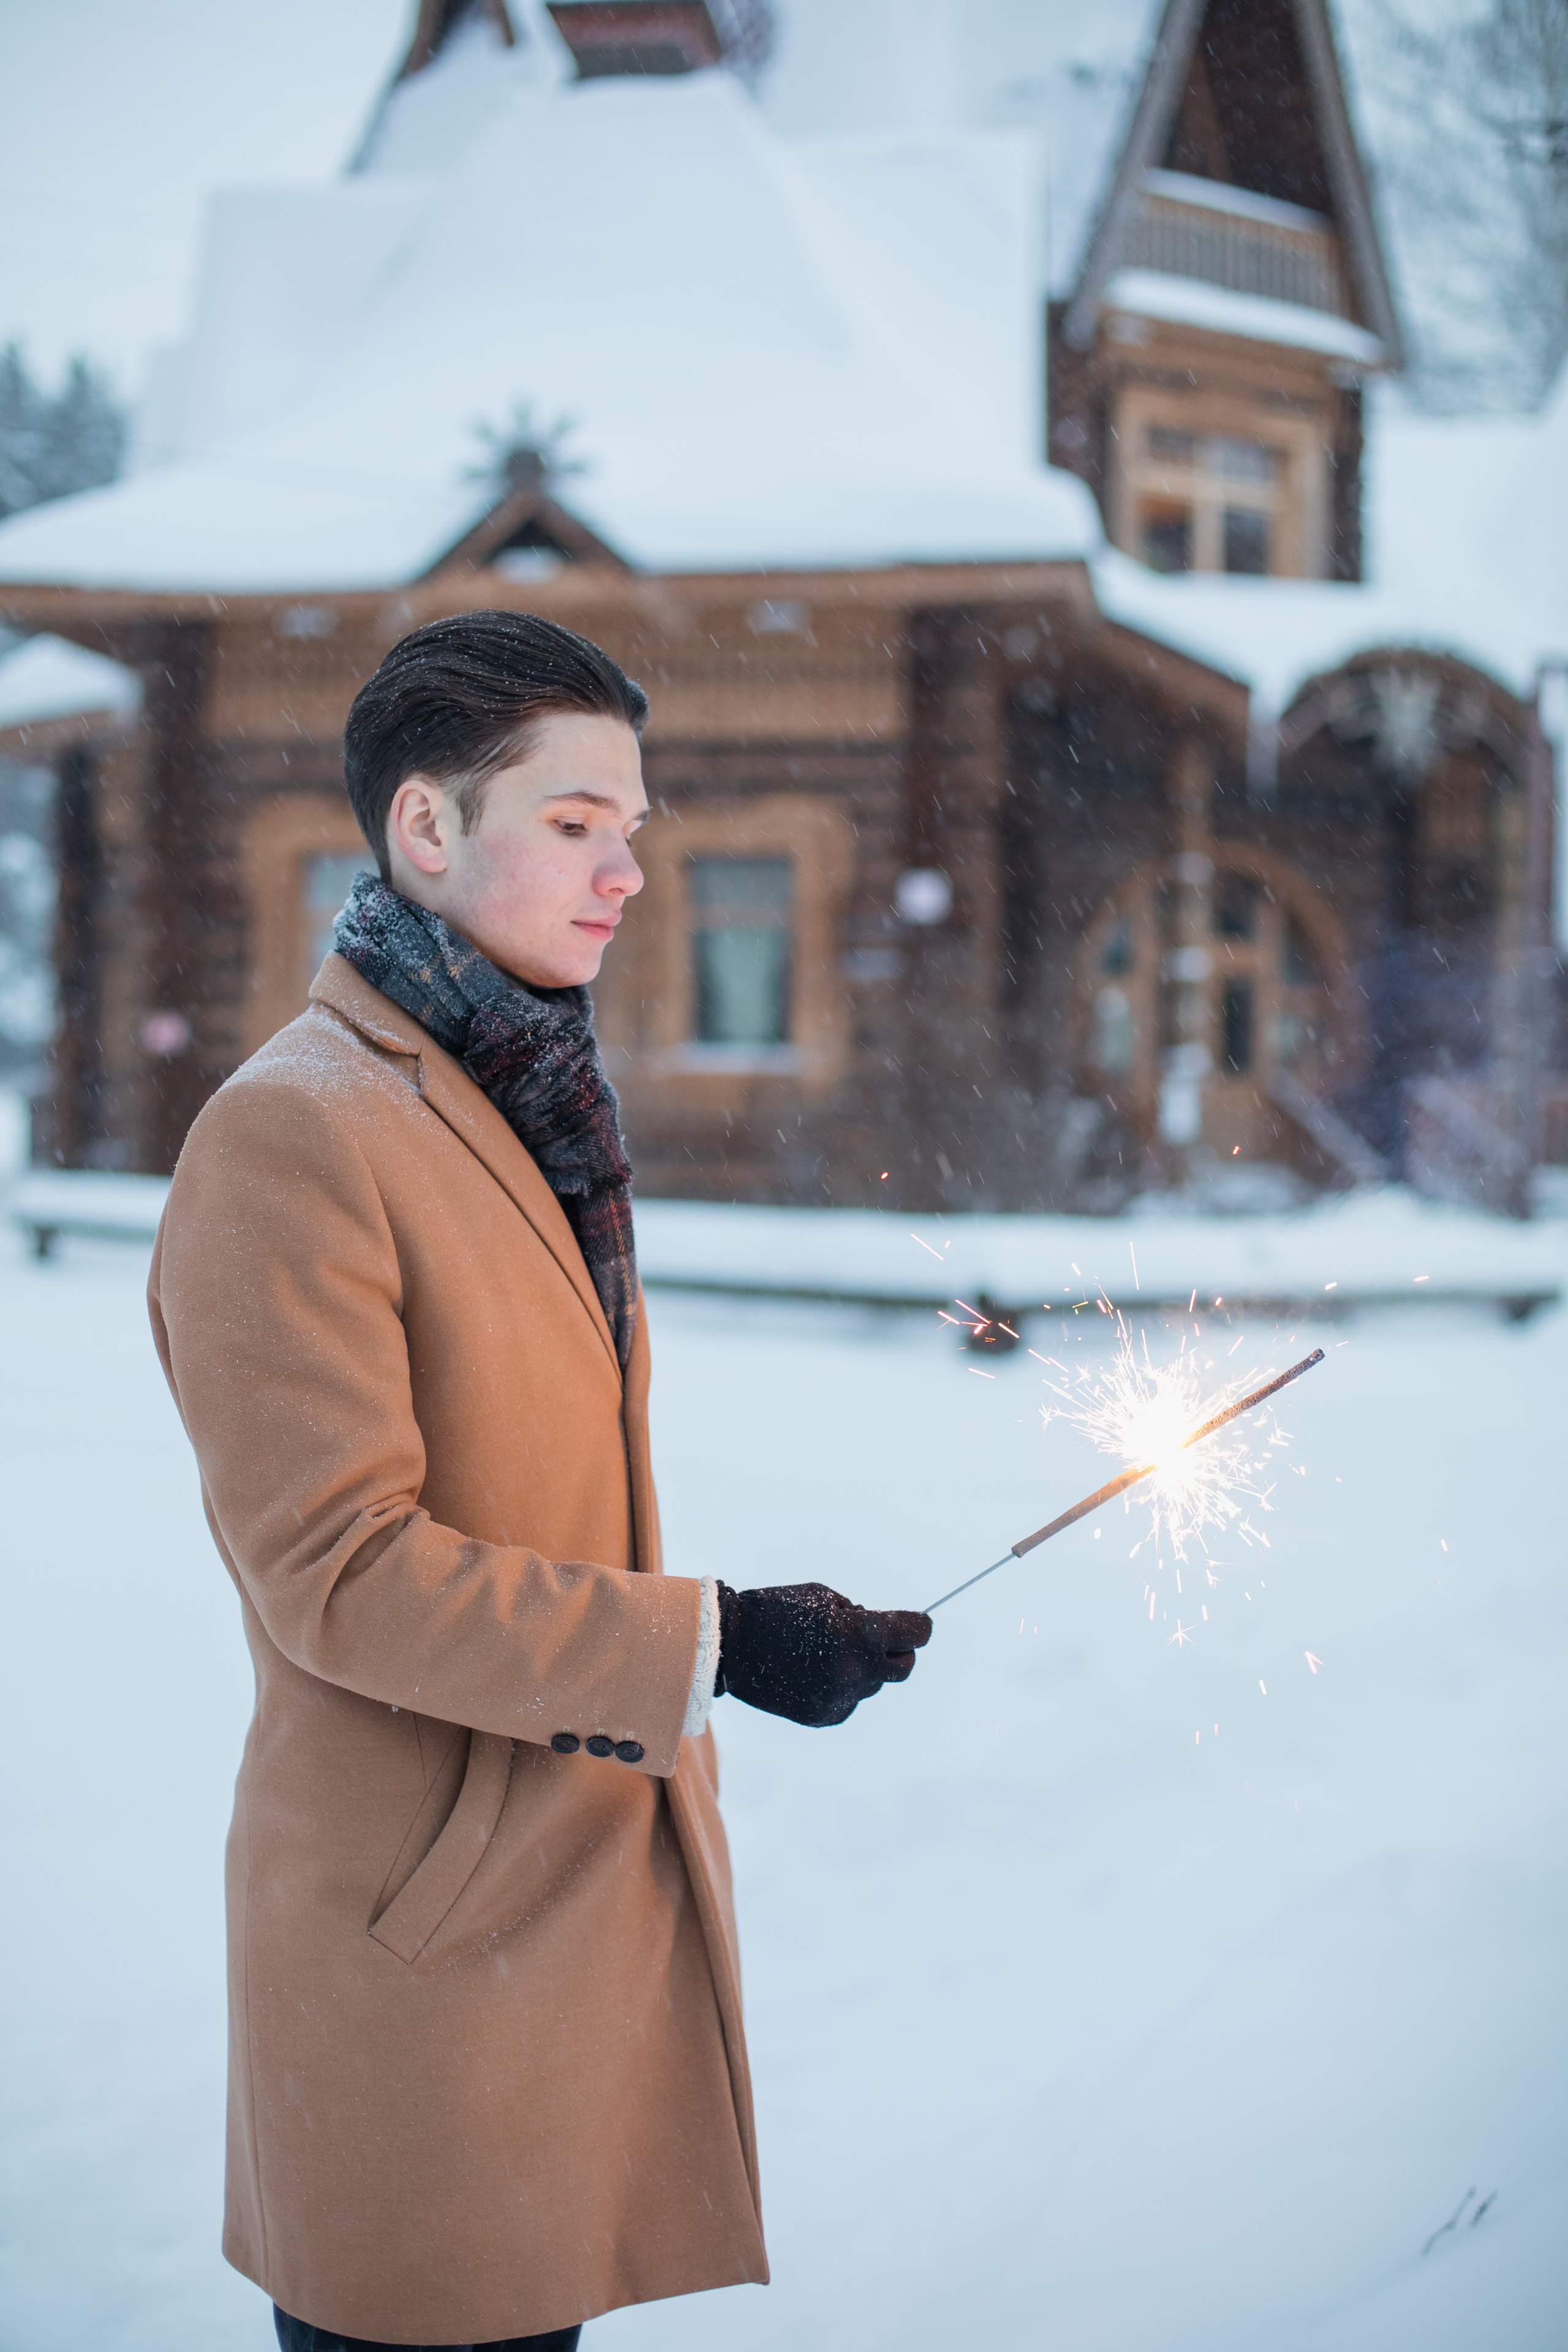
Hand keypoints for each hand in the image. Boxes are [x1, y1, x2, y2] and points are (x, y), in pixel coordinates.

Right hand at [714, 1581, 932, 1727]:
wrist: (731, 1646)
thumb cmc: (778, 1609)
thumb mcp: (825, 1599)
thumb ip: (863, 1618)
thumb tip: (888, 1635)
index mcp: (860, 1634)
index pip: (916, 1634)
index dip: (919, 1626)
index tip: (917, 1624)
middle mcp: (857, 1670)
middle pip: (903, 1667)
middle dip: (898, 1650)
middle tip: (879, 1640)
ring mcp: (841, 1697)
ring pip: (873, 1684)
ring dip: (863, 1668)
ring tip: (828, 1653)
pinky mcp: (826, 1716)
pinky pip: (850, 1700)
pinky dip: (842, 1687)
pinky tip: (815, 1673)